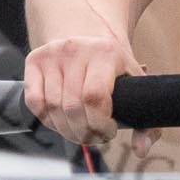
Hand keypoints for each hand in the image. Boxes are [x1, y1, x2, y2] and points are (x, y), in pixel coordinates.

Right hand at [24, 33, 150, 151]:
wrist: (87, 30)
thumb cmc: (113, 66)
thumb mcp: (134, 84)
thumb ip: (145, 121)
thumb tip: (141, 150)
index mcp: (105, 52)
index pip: (95, 97)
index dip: (100, 123)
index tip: (108, 131)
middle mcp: (76, 49)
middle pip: (73, 107)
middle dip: (84, 132)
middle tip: (94, 137)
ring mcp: (52, 54)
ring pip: (53, 107)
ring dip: (66, 130)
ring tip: (80, 132)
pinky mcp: (34, 60)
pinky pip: (35, 102)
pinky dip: (47, 120)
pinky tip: (61, 122)